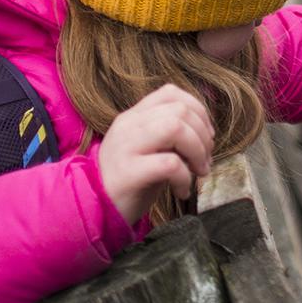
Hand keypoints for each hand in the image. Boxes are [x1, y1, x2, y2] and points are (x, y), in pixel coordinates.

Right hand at [98, 84, 215, 225]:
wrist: (95, 209)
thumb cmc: (130, 181)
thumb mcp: (148, 149)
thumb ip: (169, 134)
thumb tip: (206, 132)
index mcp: (134, 116)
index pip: (171, 93)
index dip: (198, 111)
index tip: (206, 136)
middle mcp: (128, 125)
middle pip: (179, 110)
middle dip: (203, 135)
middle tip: (205, 161)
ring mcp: (126, 147)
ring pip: (175, 128)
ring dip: (197, 150)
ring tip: (198, 172)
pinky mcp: (128, 173)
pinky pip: (169, 164)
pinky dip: (185, 178)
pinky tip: (181, 191)